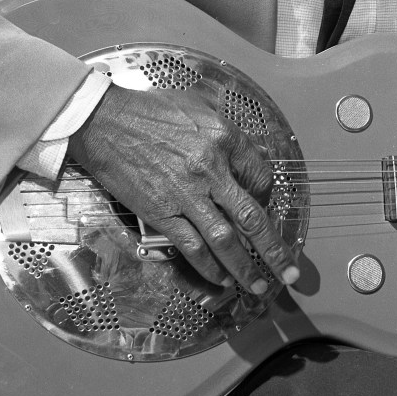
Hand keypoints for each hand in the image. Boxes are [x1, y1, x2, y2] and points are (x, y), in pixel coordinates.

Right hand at [68, 84, 298, 291]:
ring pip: (225, 240)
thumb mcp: (202, 108)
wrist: (104, 120)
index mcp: (225, 139)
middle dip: (275, 250)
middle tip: (291, 274)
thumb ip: (227, 136)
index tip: (265, 207)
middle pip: (252, 217)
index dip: (268, 196)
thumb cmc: (153, 110)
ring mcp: (185, 195)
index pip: (262, 176)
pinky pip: (191, 246)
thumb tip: (246, 163)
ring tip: (260, 287)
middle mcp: (211, 169)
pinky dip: (208, 267)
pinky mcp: (160, 213)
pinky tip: (221, 279)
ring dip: (245, 269)